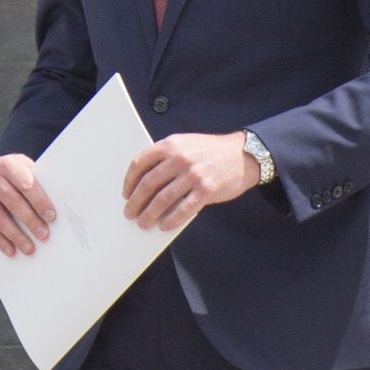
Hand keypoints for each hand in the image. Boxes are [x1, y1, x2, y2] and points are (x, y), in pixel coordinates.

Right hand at [0, 154, 55, 257]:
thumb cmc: (17, 175)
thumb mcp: (27, 171)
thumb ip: (39, 184)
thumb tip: (55, 212)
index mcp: (7, 164)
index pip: (25, 183)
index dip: (39, 201)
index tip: (51, 216)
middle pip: (12, 201)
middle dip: (29, 220)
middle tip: (43, 235)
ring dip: (15, 235)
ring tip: (29, 249)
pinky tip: (11, 250)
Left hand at [122, 131, 258, 230]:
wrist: (244, 154)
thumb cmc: (210, 151)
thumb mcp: (184, 144)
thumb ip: (165, 157)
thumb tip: (143, 182)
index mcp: (170, 145)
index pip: (140, 163)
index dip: (129, 181)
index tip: (125, 193)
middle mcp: (179, 159)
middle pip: (148, 183)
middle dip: (135, 201)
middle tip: (129, 213)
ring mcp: (193, 175)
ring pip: (163, 199)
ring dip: (149, 214)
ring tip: (143, 222)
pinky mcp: (207, 191)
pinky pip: (184, 209)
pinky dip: (171, 220)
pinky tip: (164, 226)